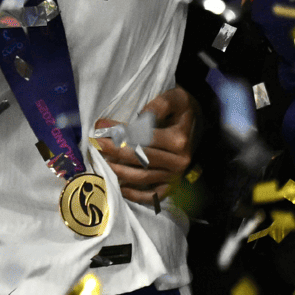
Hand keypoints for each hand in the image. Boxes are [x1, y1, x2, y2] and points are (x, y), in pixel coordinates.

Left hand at [96, 85, 193, 204]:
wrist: (199, 125)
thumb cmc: (182, 109)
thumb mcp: (176, 98)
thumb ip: (160, 105)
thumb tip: (141, 116)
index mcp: (178, 141)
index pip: (142, 138)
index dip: (119, 132)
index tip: (100, 125)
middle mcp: (178, 162)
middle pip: (139, 158)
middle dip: (113, 150)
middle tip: (95, 143)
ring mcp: (175, 177)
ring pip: (141, 178)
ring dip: (117, 170)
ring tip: (99, 160)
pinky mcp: (172, 186)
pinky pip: (151, 196)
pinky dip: (134, 194)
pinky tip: (117, 185)